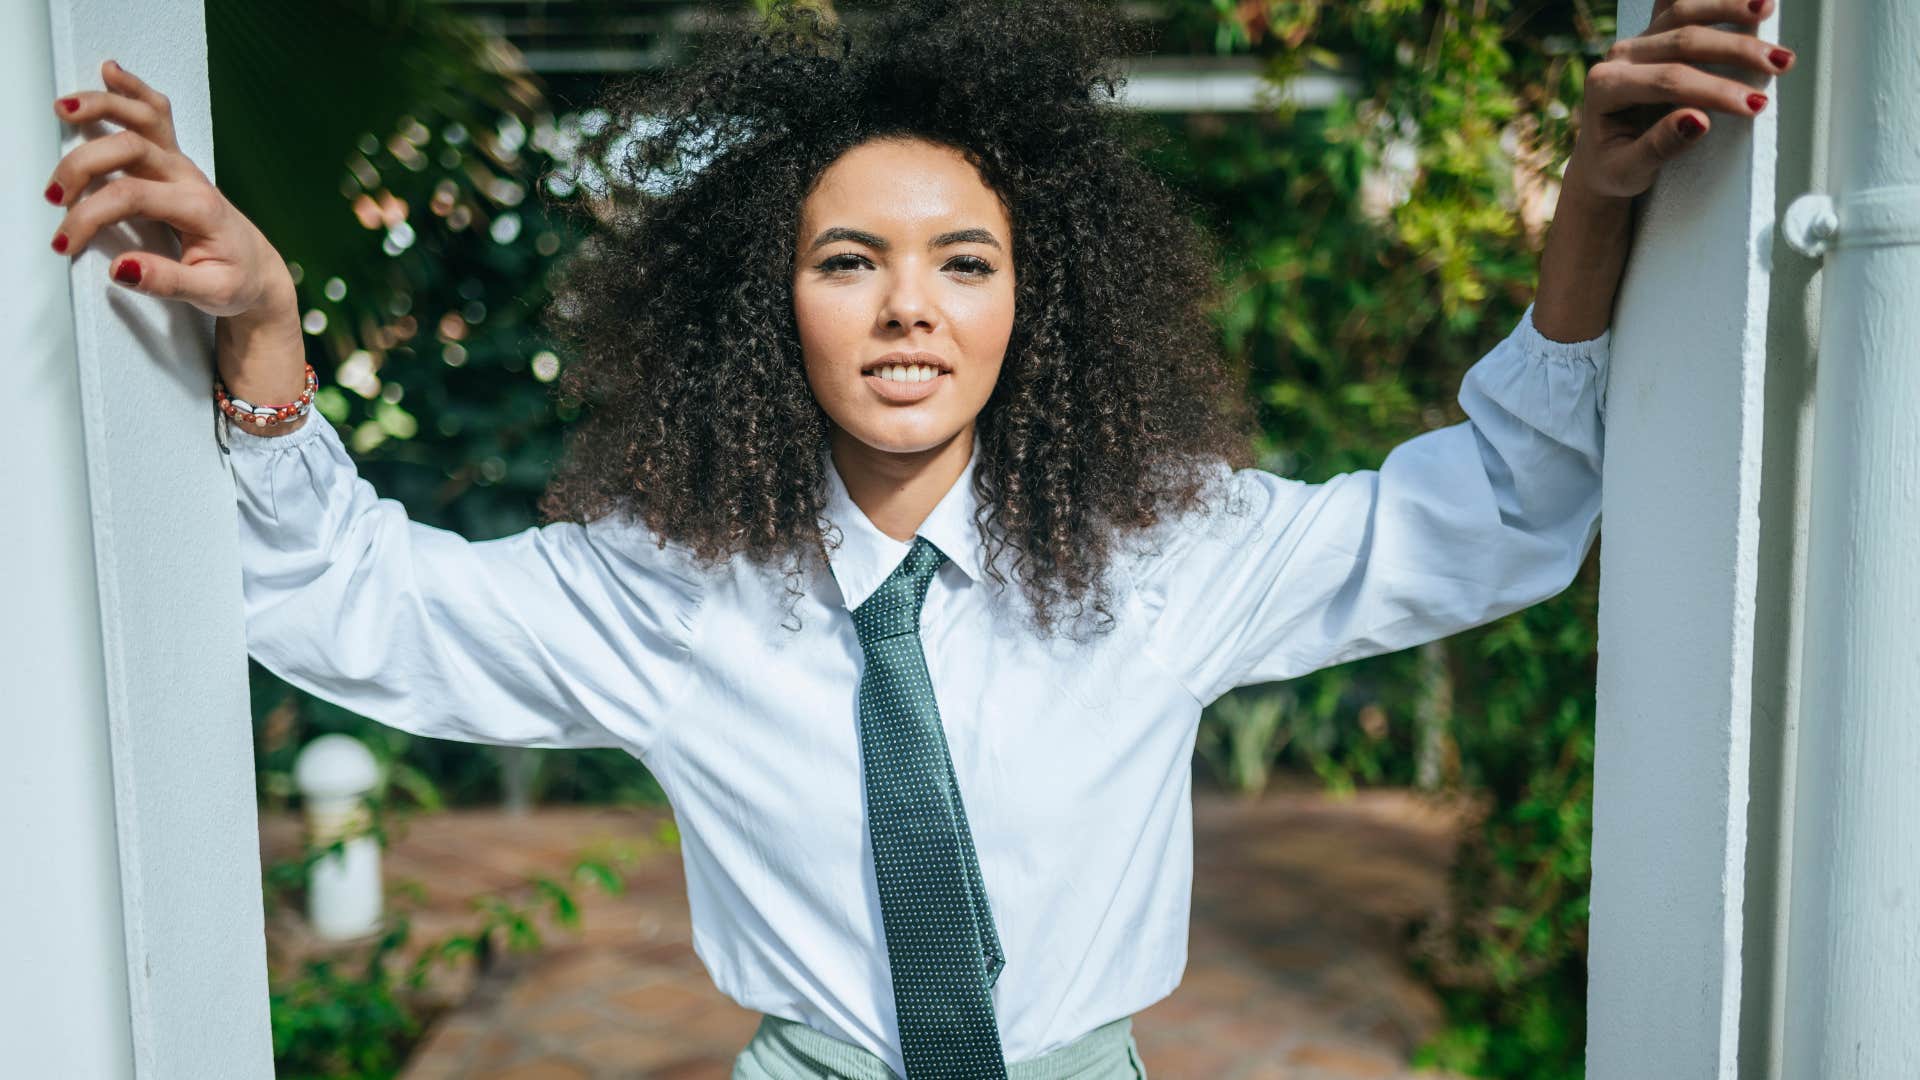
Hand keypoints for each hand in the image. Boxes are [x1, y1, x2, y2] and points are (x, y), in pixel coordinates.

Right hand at [47, 59, 293, 320]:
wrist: (258, 270)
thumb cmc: (235, 281)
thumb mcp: (212, 294)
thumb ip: (167, 281)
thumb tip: (120, 268)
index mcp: (199, 208)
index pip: (132, 198)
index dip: (90, 216)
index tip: (64, 242)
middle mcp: (190, 178)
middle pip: (131, 149)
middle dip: (84, 164)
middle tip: (53, 194)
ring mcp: (182, 164)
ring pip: (144, 120)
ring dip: (104, 108)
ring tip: (64, 109)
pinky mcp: (174, 161)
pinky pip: (156, 115)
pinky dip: (133, 90)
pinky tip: (110, 72)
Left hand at [1562, 0, 1793, 202]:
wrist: (1600, 157)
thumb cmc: (1615, 166)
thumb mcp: (1628, 171)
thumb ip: (1658, 147)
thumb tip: (1698, 121)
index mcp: (1606, 86)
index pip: (1668, 81)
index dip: (1714, 90)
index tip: (1755, 105)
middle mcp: (1618, 56)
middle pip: (1682, 41)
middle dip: (1735, 51)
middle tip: (1780, 64)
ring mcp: (1637, 40)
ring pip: (1683, 11)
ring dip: (1730, 9)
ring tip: (1768, 9)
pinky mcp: (1653, 32)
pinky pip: (1681, 3)